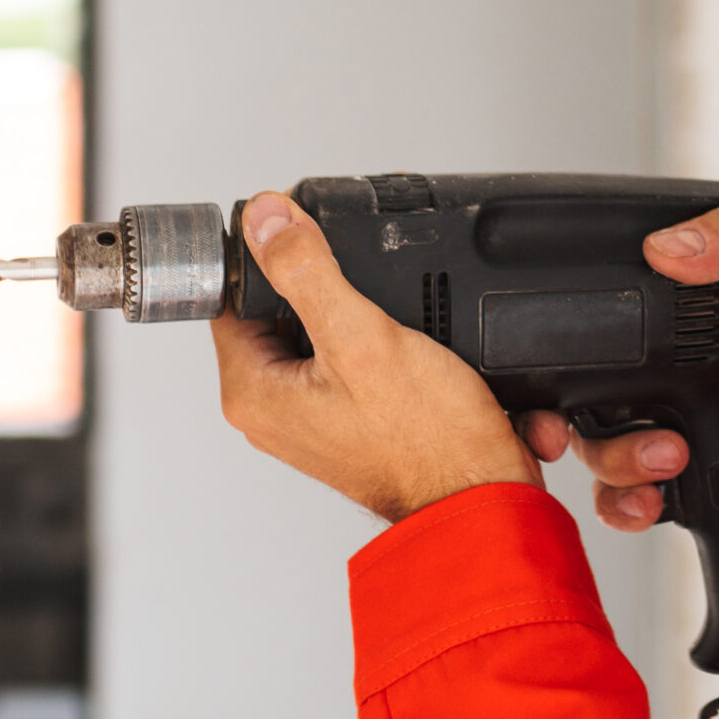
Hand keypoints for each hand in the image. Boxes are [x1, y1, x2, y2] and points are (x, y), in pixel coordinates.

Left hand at [211, 192, 538, 521]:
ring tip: (415, 328)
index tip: (311, 238)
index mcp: (254, 393)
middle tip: (377, 289)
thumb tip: (265, 217)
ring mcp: (319, 421)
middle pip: (288, 314)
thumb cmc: (426, 443)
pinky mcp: (360, 425)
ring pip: (335, 336)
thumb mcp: (362, 337)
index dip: (271, 258)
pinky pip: (370, 368)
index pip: (234, 298)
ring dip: (378, 320)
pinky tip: (431, 354)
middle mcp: (278, 412)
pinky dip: (402, 355)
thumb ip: (307, 271)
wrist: (484, 500)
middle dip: (337, 289)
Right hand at [520, 203, 718, 538]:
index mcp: (677, 318)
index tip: (542, 355)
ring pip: (594, 451)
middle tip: (562, 429)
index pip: (596, 319)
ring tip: (669, 459)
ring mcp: (666, 430)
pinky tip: (654, 501)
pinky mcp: (683, 484)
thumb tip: (669, 242)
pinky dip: (625, 506)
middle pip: (574, 394)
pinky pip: (624, 500)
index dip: (556, 338)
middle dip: (556, 419)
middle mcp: (660, 375)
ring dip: (612, 461)